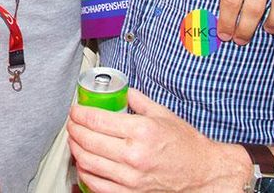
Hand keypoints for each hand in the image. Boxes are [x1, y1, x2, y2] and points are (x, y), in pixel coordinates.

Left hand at [67, 89, 248, 191]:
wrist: (201, 172)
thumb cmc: (185, 144)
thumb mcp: (163, 113)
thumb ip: (138, 100)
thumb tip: (121, 91)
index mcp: (142, 131)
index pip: (98, 120)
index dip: (80, 114)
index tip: (75, 110)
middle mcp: (134, 155)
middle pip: (89, 140)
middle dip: (74, 129)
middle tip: (72, 122)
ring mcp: (131, 177)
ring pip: (88, 162)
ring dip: (75, 149)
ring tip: (74, 139)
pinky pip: (96, 184)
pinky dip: (84, 172)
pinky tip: (83, 162)